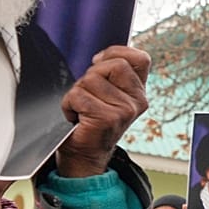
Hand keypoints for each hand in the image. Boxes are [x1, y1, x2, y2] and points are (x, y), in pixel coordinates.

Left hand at [57, 46, 151, 177]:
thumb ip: (112, 75)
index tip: (98, 64)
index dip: (115, 54)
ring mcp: (125, 110)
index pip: (140, 59)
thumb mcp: (107, 94)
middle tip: (89, 94)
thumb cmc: (91, 121)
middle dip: (92, 74)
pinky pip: (79, 96)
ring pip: (91, 79)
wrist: (84, 154)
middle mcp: (138, 101)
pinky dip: (69, 104)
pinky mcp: (108, 118)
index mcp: (139, 92)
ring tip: (81, 109)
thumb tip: (101, 57)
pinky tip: (76, 116)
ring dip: (77, 92)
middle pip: (114, 64)